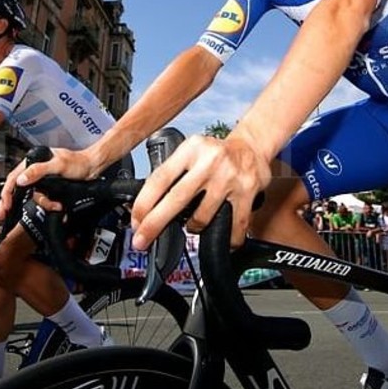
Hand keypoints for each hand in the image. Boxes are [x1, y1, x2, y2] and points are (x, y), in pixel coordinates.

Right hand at [0, 148, 99, 219]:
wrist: (93, 168)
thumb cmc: (78, 162)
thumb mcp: (58, 165)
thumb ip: (38, 171)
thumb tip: (21, 179)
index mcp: (34, 161)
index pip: (14, 177)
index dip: (7, 192)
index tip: (4, 205)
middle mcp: (35, 170)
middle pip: (18, 189)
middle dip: (13, 203)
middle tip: (4, 215)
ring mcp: (42, 180)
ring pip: (34, 197)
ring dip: (44, 203)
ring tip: (55, 205)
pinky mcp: (49, 188)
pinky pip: (44, 199)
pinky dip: (50, 204)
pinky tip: (57, 205)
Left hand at [130, 135, 269, 249]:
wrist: (252, 147)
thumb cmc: (216, 154)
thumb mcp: (191, 152)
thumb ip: (172, 173)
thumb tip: (146, 207)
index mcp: (190, 150)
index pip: (160, 178)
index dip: (143, 204)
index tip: (136, 222)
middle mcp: (209, 162)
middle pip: (175, 199)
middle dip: (154, 224)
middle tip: (141, 241)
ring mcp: (229, 178)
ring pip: (201, 217)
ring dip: (193, 228)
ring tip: (194, 224)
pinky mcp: (247, 192)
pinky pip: (233, 226)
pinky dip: (226, 239)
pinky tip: (223, 239)